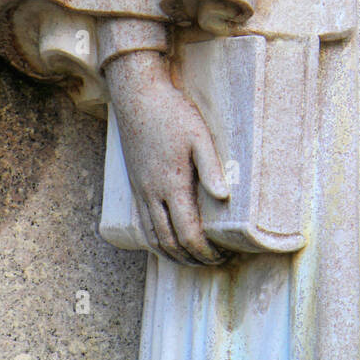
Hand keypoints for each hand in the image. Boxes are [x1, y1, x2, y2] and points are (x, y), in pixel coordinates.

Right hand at [104, 50, 230, 265]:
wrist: (138, 97)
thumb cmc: (172, 114)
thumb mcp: (198, 136)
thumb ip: (211, 168)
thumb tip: (224, 198)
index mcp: (172, 184)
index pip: (188, 233)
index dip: (205, 251)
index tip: (221, 256)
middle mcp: (153, 194)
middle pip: (170, 242)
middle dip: (192, 258)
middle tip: (213, 262)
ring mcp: (141, 191)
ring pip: (154, 237)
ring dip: (173, 255)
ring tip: (193, 259)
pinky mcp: (136, 185)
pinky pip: (144, 225)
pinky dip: (157, 242)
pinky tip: (168, 243)